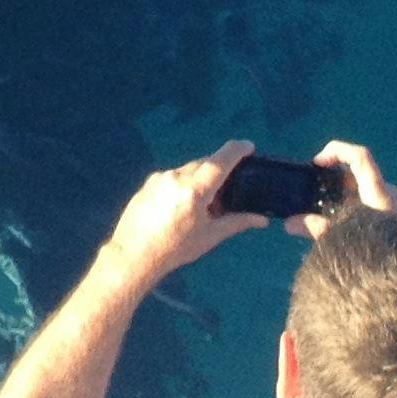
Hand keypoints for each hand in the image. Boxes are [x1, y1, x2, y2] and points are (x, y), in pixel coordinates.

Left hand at [101, 144, 267, 286]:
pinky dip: (186, 182)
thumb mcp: (211, 236)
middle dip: (220, 168)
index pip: (218, 162)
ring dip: (202, 177)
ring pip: (188, 169)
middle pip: (204, 164)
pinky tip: (188, 203)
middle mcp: (175, 177)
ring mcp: (159, 178)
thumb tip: (262, 219)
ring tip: (210, 201)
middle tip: (234, 184)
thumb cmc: (177, 247)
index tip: (249, 145)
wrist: (135, 252)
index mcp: (193, 189)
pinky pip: (174, 176)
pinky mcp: (148, 183)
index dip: (235, 150)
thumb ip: (237, 222)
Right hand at [298, 140, 396, 237]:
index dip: (336, 151)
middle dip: (328, 184)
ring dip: (336, 202)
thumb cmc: (386, 253)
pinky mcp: (391, 221)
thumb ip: (319, 228)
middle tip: (308, 198)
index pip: (359, 156)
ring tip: (317, 217)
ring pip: (358, 194)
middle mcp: (387, 194)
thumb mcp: (349, 239)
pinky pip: (366, 206)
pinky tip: (336, 230)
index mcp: (379, 192)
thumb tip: (289, 224)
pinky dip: (348, 212)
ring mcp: (391, 207)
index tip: (316, 164)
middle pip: (354, 176)